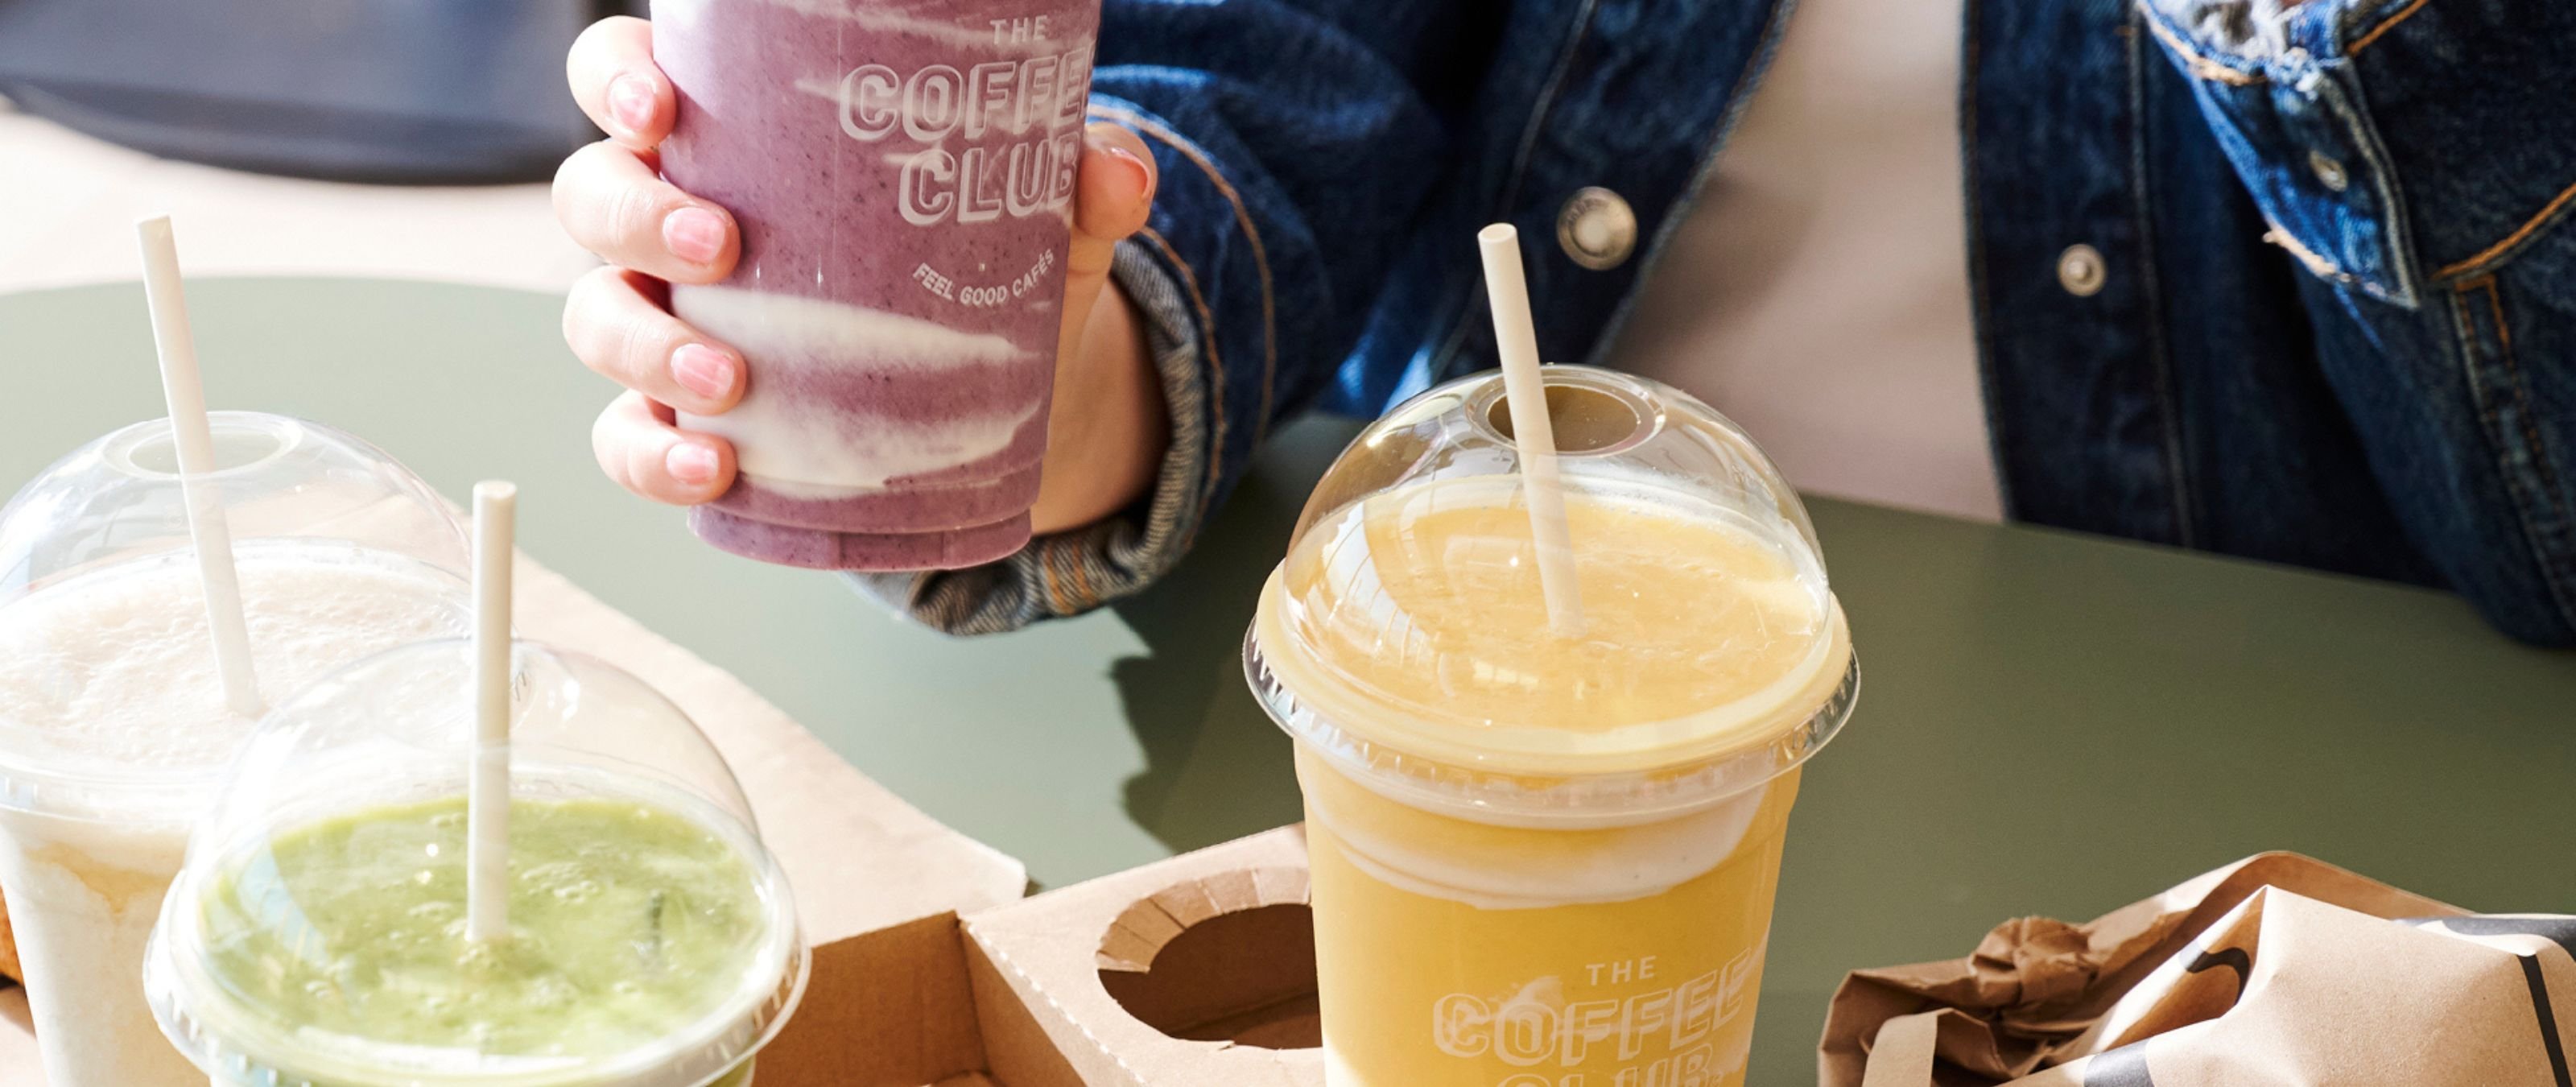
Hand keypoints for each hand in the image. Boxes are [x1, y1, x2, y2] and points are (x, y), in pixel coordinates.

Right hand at [555, 16, 1167, 534]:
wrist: (1009, 395)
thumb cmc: (977, 263)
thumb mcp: (1036, 216)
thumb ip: (1074, 182)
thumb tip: (1116, 172)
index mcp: (734, 139)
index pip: (630, 80)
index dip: (619, 82)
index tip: (663, 109)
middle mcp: (679, 221)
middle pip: (594, 194)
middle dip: (636, 217)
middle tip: (721, 245)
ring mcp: (671, 320)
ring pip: (596, 317)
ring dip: (645, 344)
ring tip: (726, 380)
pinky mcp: (689, 417)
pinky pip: (629, 436)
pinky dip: (654, 455)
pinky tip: (713, 467)